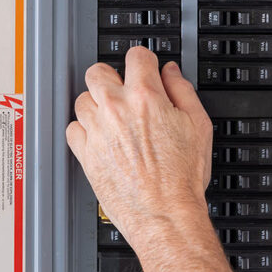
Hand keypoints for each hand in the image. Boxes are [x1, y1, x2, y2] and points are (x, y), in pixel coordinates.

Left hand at [66, 47, 213, 252]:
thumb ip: (183, 91)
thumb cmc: (182, 179)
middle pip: (97, 72)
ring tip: (112, 119)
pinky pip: (72, 129)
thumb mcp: (199, 126)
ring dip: (96, 105)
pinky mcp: (85, 154)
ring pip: (81, 99)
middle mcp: (116, 110)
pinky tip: (100, 138)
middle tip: (123, 91)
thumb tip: (171, 73)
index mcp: (145, 97)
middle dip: (111, 77)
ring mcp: (97, 131)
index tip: (145, 69)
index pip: (136, 56)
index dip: (144, 61)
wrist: (165, 215)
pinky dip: (83, 130)